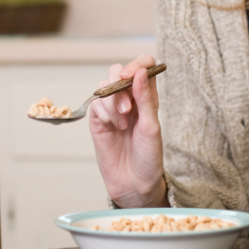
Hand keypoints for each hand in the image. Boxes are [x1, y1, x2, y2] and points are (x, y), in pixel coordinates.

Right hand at [88, 54, 166, 208]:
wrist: (134, 183)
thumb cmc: (149, 157)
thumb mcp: (152, 127)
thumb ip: (145, 98)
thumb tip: (140, 71)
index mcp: (148, 96)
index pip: (143, 66)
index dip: (136, 64)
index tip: (130, 75)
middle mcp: (130, 98)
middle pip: (118, 71)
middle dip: (119, 85)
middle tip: (127, 107)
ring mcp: (112, 108)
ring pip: (104, 86)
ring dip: (113, 102)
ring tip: (123, 124)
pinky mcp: (99, 120)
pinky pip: (96, 103)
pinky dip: (104, 112)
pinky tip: (113, 127)